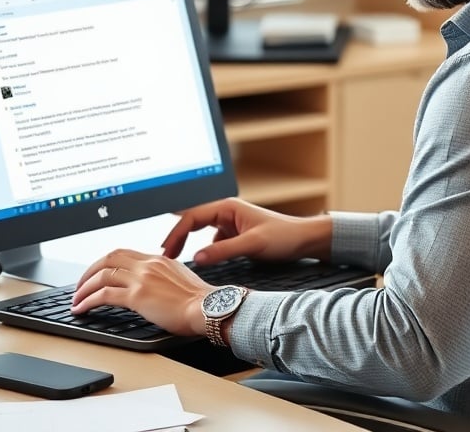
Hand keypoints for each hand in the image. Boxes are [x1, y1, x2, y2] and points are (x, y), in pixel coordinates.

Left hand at [70, 249, 213, 335]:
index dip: (105, 262)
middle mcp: (148, 264)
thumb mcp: (180, 279)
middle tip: (80, 285)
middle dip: (89, 272)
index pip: (123, 253)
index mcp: (158, 259)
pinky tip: (82, 308)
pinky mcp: (138, 296)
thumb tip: (151, 286)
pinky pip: (104, 295)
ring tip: (77, 299)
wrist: (207, 308)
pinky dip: (89, 300)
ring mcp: (142, 279)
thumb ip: (162, 277)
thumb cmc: (199, 301)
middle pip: (108, 259)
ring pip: (102, 275)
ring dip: (84, 288)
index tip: (97, 273)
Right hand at [162, 197, 332, 265]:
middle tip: (164, 255)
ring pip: (201, 232)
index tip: (166, 250)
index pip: (192, 217)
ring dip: (188, 243)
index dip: (176, 233)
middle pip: (193, 222)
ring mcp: (230, 224)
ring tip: (175, 260)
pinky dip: (203, 250)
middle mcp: (226, 213)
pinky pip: (212, 241)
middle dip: (177, 237)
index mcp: (227, 208)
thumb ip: (223, 251)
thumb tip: (196, 258)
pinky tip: (200, 262)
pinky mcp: (235, 236)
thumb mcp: (252, 245)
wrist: (304, 240)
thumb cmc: (284, 236)